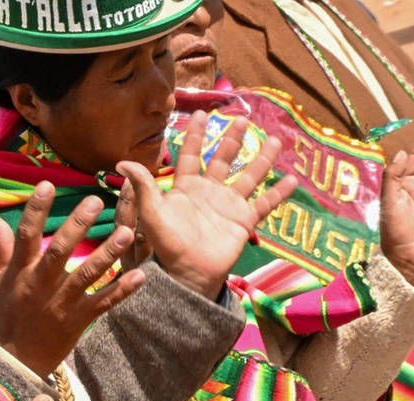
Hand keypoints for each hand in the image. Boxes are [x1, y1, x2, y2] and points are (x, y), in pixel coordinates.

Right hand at [0, 183, 145, 377]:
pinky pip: (103, 303)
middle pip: (60, 250)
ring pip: (86, 274)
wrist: (13, 361)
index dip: (36, 210)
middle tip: (96, 200)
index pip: (26, 235)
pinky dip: (121, 291)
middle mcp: (40, 284)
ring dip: (107, 253)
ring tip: (126, 232)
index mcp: (20, 272)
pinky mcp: (78, 320)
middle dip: (78, 225)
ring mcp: (61, 303)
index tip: (48, 184)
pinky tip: (140, 276)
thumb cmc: (4, 316)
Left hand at [117, 111, 298, 299]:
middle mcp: (209, 192)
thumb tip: (121, 161)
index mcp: (186, 188)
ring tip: (274, 140)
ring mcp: (228, 205)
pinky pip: (265, 204)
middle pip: (223, 160)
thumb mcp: (152, 211)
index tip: (203, 114)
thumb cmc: (167, 243)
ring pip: (249, 176)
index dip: (197, 136)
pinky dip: (279, 193)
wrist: (188, 272)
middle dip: (232, 140)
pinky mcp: (244, 220)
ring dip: (262, 159)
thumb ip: (143, 185)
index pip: (192, 155)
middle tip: (242, 119)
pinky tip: (292, 179)